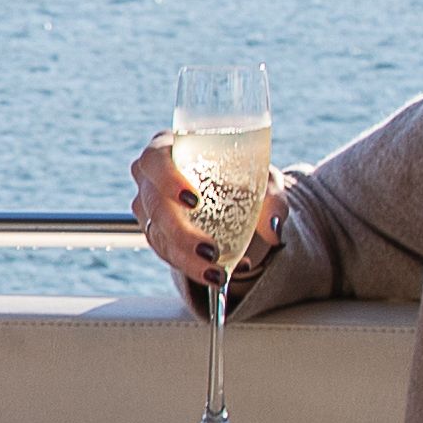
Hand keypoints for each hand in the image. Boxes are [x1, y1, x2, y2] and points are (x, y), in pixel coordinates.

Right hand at [128, 131, 278, 297]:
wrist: (237, 198)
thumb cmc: (243, 175)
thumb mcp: (263, 179)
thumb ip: (272, 198)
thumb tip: (274, 228)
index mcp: (168, 148)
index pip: (155, 160)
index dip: (167, 179)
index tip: (193, 200)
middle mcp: (150, 178)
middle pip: (153, 205)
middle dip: (180, 233)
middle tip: (210, 250)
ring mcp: (148, 207)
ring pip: (157, 236)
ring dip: (186, 259)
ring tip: (217, 273)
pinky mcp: (154, 232)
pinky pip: (165, 253)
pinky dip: (190, 267)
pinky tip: (216, 274)